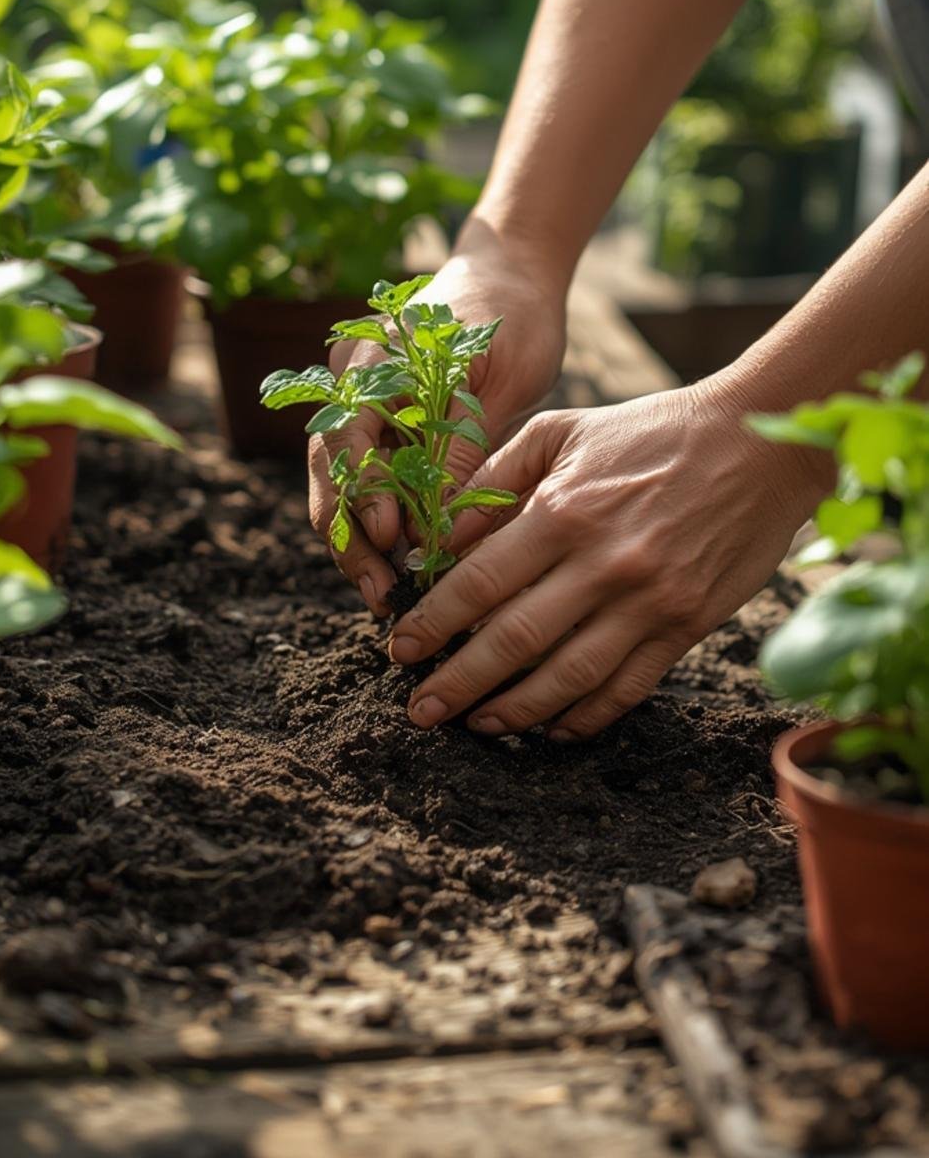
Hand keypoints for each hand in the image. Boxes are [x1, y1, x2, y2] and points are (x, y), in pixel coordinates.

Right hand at [308, 218, 567, 612]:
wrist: (511, 275)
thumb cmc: (511, 316)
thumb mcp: (500, 378)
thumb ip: (461, 440)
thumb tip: (435, 522)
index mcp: (378, 358)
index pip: (348, 431)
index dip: (362, 488)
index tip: (388, 532)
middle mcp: (354, 382)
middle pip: (332, 468)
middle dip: (349, 535)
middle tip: (378, 591)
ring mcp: (363, 405)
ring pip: (343, 483)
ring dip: (358, 540)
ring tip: (383, 595)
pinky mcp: (382, 427)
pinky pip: (369, 481)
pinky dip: (379, 523)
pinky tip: (399, 565)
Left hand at [388, 380, 830, 739]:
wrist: (758, 442)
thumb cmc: (650, 431)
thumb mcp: (562, 432)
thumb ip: (495, 477)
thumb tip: (442, 535)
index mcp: (564, 510)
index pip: (480, 582)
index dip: (434, 622)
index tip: (400, 649)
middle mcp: (604, 563)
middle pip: (514, 641)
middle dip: (458, 681)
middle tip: (420, 709)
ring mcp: (649, 601)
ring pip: (569, 676)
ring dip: (516, 710)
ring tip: (478, 724)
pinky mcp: (688, 625)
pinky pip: (628, 686)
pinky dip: (587, 715)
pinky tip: (554, 727)